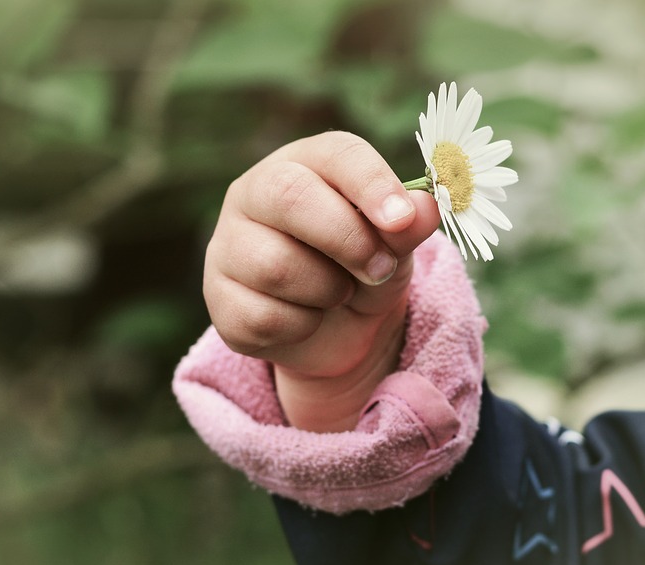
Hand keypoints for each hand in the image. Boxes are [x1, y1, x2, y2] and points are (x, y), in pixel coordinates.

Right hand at [203, 131, 440, 431]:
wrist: (337, 329)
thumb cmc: (364, 265)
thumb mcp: (395, 246)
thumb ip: (408, 225)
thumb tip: (426, 207)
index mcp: (304, 162)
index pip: (336, 154)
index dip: (372, 184)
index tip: (403, 220)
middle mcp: (254, 192)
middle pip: (289, 198)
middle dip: (348, 240)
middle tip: (380, 270)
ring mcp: (228, 245)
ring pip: (276, 266)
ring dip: (327, 291)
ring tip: (338, 293)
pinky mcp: (218, 298)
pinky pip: (263, 317)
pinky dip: (302, 327)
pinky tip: (307, 318)